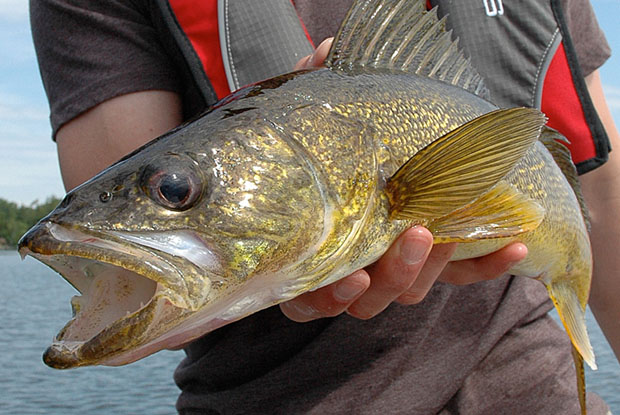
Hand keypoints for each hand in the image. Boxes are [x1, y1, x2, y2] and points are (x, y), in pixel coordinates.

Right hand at [280, 40, 527, 322]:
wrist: (380, 138)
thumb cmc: (339, 136)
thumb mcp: (324, 115)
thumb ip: (317, 92)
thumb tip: (323, 55)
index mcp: (311, 251)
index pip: (310, 296)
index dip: (329, 295)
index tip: (351, 272)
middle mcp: (351, 267)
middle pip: (368, 299)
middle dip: (394, 274)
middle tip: (415, 234)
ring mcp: (395, 265)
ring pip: (410, 292)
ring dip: (431, 268)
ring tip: (445, 229)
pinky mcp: (436, 259)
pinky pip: (462, 275)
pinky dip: (486, 265)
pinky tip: (512, 245)